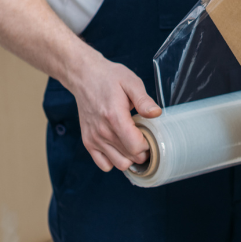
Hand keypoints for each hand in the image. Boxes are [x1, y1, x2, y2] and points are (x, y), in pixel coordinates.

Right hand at [65, 53, 161, 171]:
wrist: (84, 77)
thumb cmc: (109, 78)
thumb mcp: (131, 82)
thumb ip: (144, 100)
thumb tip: (156, 113)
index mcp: (114, 117)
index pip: (135, 147)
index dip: (148, 144)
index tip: (150, 135)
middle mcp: (102, 131)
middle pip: (130, 158)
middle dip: (143, 152)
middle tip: (144, 137)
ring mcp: (93, 138)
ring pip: (119, 164)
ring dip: (130, 157)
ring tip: (133, 142)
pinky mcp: (88, 142)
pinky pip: (104, 164)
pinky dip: (114, 160)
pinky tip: (120, 147)